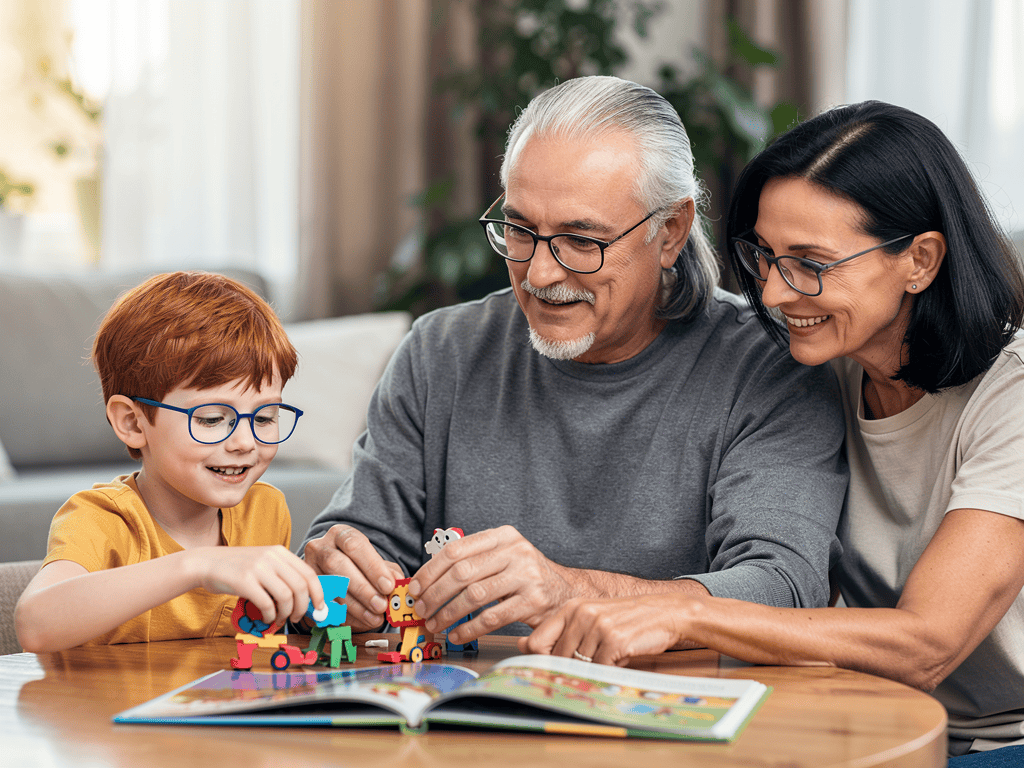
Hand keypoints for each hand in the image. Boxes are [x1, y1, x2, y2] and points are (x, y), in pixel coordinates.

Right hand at [187, 545, 325, 627]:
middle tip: (297, 618)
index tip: (319, 607)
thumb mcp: (264, 562)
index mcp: (279, 552)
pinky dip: (271, 615)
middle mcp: (271, 557)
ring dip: (287, 613)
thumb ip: (283, 574)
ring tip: (281, 619)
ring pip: (287, 596)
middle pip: (301, 587)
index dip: (318, 593)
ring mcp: (258, 568)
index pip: (309, 573)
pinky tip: (267, 617)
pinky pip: (267, 603)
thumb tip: (305, 597)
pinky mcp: (244, 581)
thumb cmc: (237, 568)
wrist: (206, 563)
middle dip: (303, 607)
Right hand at [303, 524, 403, 631]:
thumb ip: (387, 571)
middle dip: (362, 588)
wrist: (335, 571)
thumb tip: (396, 582)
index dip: (372, 566)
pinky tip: (360, 621)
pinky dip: (343, 615)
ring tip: (374, 618)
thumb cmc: (360, 565)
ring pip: (329, 586)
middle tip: (381, 605)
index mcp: (340, 534)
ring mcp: (309, 568)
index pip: (355, 545)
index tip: (388, 586)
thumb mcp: (376, 562)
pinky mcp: (306, 590)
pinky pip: (322, 603)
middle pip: (337, 564)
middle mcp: (321, 547)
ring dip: (354, 606)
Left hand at [409, 525, 574, 642]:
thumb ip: (473, 560)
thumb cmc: (525, 575)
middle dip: (435, 594)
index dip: (430, 570)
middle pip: (462, 573)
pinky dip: (469, 629)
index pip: (456, 550)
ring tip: (435, 623)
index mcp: (503, 535)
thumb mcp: (504, 556)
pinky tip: (456, 634)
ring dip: (448, 613)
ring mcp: (526, 576)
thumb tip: (426, 580)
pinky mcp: (533, 602)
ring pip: (474, 596)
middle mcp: (516, 551)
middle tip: (421, 609)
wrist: (566, 591)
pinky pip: (491, 618)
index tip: (415, 587)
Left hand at [518, 594, 689, 665]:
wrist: (666, 612)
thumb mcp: (591, 618)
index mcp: (571, 608)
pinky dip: (609, 672)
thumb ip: (560, 632)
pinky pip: (600, 670)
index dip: (538, 663)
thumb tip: (524, 646)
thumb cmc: (627, 619)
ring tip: (608, 658)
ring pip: (578, 667)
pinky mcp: (614, 640)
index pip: (536, 642)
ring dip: (593, 671)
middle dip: (569, 671)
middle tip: (586, 670)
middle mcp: (581, 614)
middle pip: (556, 659)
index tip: (545, 673)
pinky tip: (620, 659)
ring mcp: (597, 626)